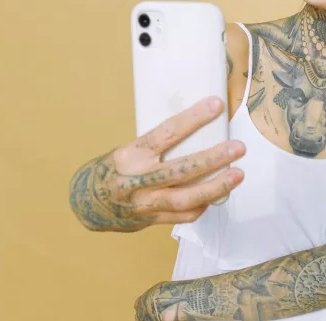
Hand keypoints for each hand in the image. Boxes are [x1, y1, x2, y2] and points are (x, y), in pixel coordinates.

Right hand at [69, 97, 244, 231]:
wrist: (86, 203)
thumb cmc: (114, 168)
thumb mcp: (129, 150)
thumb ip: (157, 146)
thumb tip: (197, 129)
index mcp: (131, 154)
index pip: (166, 132)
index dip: (193, 119)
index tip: (216, 105)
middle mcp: (137, 180)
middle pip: (181, 169)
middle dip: (213, 158)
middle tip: (238, 147)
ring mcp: (145, 203)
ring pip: (186, 198)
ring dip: (216, 186)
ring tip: (238, 174)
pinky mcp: (152, 220)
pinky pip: (184, 215)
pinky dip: (202, 204)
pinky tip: (216, 194)